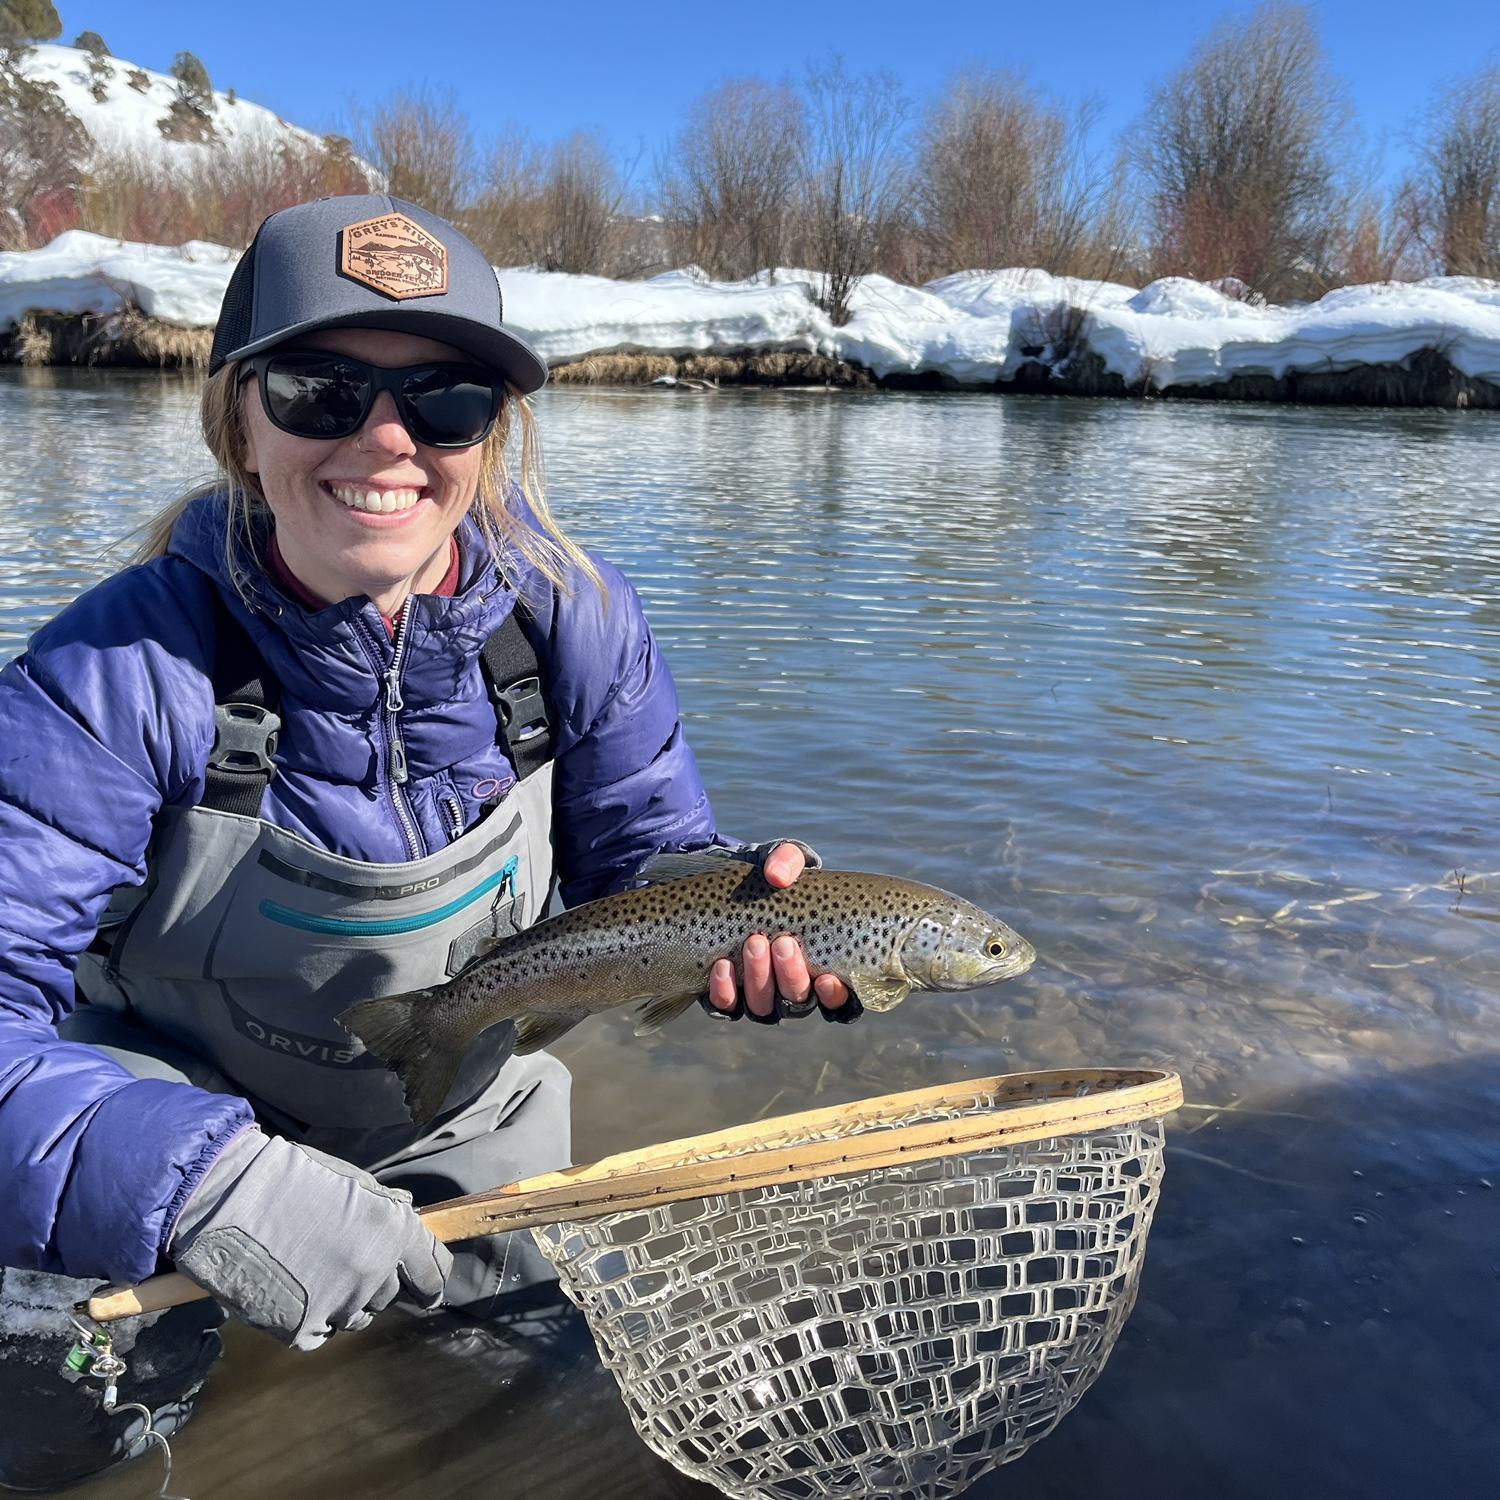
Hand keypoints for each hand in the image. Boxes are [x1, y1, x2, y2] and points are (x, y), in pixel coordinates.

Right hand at [170, 1129, 450, 1350]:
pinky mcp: (302, 1329)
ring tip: (314, 1269)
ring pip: (357, 1314)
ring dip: (346, 1299)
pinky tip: (295, 1288)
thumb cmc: (295, 1180)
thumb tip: (409, 1225)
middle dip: (376, 1280)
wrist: (231, 1199)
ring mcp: (338, 1304)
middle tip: (343, 1257)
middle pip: (390, 1293)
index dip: (430, 1279)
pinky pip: (323, 1331)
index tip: (426, 1287)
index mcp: (394, 1232)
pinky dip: (314, 1316)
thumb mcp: (357, 1183)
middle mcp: (373, 1272)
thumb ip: (388, 1211)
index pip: (433, 1272)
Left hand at [706, 841, 852, 1021]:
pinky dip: (725, 990)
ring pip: (764, 1007)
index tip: (827, 977)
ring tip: (754, 942)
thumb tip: (777, 877)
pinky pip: (726, 1006)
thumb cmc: (768, 877)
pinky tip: (722, 964)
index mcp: (820, 966)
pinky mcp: (726, 996)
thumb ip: (787, 860)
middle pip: (797, 1001)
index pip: (838, 1000)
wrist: (724, 884)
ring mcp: (758, 995)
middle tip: (783, 943)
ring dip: (760, 979)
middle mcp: (791, 989)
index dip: (835, 997)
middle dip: (791, 975)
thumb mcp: (782, 861)